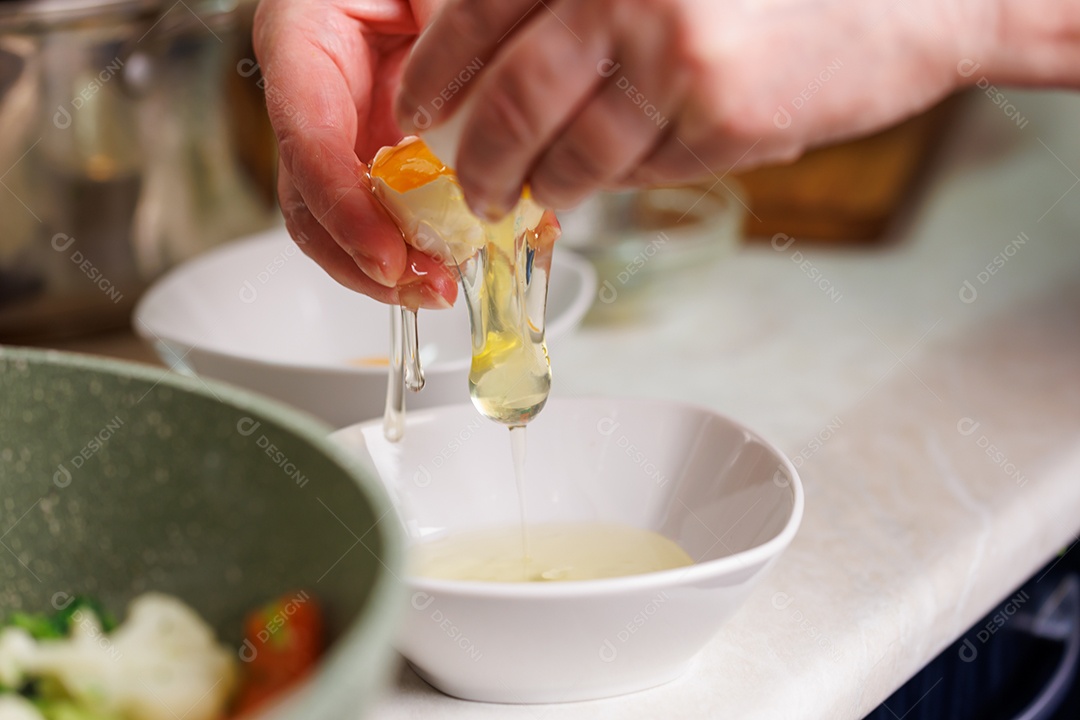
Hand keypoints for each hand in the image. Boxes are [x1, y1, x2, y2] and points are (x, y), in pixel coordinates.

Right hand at [253, 0, 456, 308]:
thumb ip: (456, 45)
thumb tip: (497, 125)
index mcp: (302, 38)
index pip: (304, 135)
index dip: (342, 208)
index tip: (386, 255)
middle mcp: (312, 95)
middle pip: (310, 197)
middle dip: (364, 255)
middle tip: (425, 286)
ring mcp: (343, 132)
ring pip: (340, 220)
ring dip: (386, 266)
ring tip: (438, 287)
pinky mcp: (378, 155)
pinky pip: (384, 213)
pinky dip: (415, 245)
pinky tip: (451, 261)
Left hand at [395, 0, 966, 217]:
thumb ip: (584, 10)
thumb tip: (505, 80)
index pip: (475, 13)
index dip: (433, 73)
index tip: (416, 110)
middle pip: (507, 98)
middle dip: (475, 159)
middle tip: (467, 185)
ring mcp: (669, 50)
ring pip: (566, 152)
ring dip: (535, 188)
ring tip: (524, 200)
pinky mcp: (716, 114)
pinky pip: (636, 172)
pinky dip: (610, 186)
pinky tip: (602, 183)